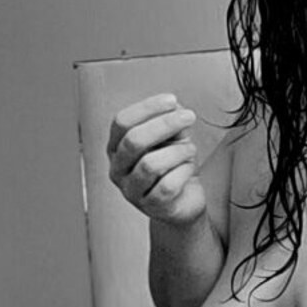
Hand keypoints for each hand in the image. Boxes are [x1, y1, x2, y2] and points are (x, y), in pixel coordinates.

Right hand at [107, 93, 206, 227]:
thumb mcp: (170, 139)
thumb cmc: (173, 168)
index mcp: (116, 148)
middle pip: (134, 140)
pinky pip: (167, 185)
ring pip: (150, 164)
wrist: (184, 202)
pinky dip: (184, 172)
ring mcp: (132, 191)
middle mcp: (118, 170)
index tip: (171, 100)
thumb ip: (168, 120)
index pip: (122, 122)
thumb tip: (173, 105)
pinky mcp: (152, 206)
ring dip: (177, 151)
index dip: (147, 108)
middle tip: (189, 117)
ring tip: (190, 149)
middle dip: (165, 124)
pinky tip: (189, 168)